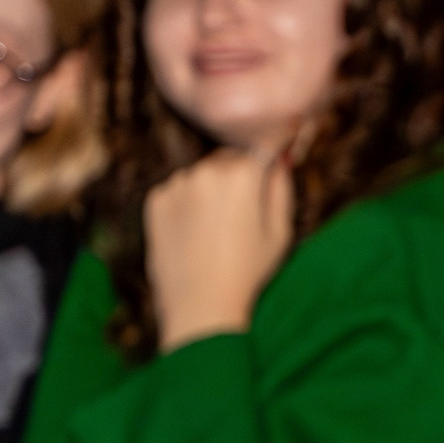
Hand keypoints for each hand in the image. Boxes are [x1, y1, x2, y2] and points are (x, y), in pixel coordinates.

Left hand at [144, 147, 294, 351]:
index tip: (286, 137)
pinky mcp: (157, 199)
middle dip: (243, 171)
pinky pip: (180, 189)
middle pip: (233, 157)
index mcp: (244, 175)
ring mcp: (178, 183)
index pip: (266, 142)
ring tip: (218, 227)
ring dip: (214, 187)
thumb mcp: (280, 232)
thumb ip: (281, 188)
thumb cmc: (247, 272)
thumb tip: (280, 159)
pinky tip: (197, 232)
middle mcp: (208, 169)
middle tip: (247, 207)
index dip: (279, 140)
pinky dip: (190, 201)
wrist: (200, 305)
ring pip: (204, 173)